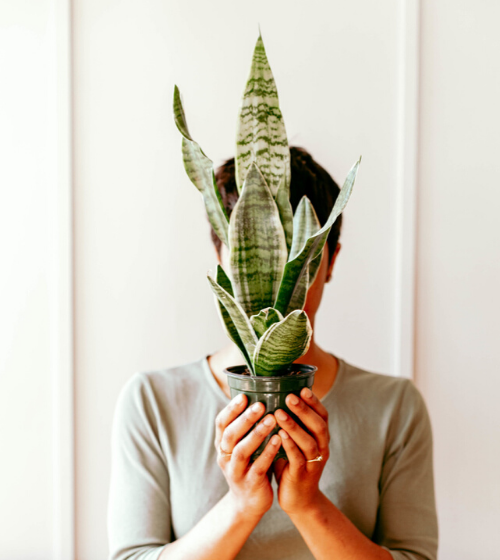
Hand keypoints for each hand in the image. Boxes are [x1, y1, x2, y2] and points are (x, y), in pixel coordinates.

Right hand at [214, 394, 281, 519]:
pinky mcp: (249, 484)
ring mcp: (235, 471)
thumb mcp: (242, 445)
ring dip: (256, 434)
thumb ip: (246, 427)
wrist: (248, 503)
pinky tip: (278, 440)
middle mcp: (225, 456)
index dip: (231, 409)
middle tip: (260, 405)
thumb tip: (258, 395)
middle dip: (245, 418)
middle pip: (230, 434)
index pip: (221, 423)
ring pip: (241, 451)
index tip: (244, 395)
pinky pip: (257, 467)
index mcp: (222, 444)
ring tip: (272, 419)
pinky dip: (267, 453)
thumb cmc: (249, 465)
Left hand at [273, 387, 329, 514]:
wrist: (299, 500)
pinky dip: (289, 445)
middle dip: (305, 410)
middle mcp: (321, 448)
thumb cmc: (294, 464)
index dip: (314, 402)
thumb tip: (275, 397)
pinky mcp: (303, 475)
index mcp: (320, 438)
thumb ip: (292, 424)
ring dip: (294, 426)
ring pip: (309, 442)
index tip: (303, 388)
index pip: (323, 415)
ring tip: (279, 412)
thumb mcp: (296, 442)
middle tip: (290, 397)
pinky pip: (298, 458)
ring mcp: (314, 462)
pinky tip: (279, 435)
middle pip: (319, 426)